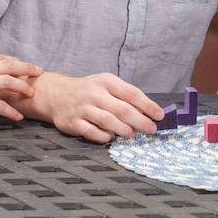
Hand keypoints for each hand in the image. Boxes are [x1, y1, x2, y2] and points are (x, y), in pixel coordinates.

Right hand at [29, 72, 163, 143]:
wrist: (57, 94)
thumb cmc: (89, 91)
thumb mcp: (106, 85)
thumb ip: (125, 96)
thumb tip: (149, 112)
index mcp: (106, 81)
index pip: (131, 93)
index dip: (148, 105)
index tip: (159, 115)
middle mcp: (94, 93)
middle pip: (122, 109)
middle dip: (140, 121)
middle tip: (151, 129)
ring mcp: (83, 108)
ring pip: (109, 122)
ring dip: (125, 130)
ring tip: (132, 133)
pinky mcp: (73, 123)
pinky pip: (93, 133)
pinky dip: (105, 137)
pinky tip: (111, 137)